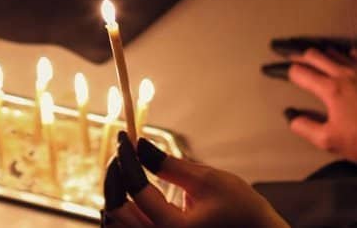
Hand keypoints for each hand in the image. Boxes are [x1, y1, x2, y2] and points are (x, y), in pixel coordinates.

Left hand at [105, 131, 288, 227]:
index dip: (127, 160)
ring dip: (117, 194)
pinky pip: (132, 227)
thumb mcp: (208, 180)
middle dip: (115, 178)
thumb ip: (170, 165)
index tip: (125, 138)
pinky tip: (133, 189)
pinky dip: (126, 208)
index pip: (136, 190)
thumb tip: (140, 146)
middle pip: (117, 212)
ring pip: (119, 223)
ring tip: (126, 168)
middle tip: (123, 153)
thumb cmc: (241, 210)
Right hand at [262, 41, 356, 165]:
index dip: (283, 70)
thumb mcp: (330, 140)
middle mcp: (343, 74)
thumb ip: (306, 127)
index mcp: (329, 89)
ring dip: (319, 51)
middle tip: (286, 51)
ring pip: (334, 52)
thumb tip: (292, 118)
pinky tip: (346, 55)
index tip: (272, 69)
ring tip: (311, 52)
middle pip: (314, 55)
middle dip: (297, 53)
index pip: (299, 73)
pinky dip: (345, 53)